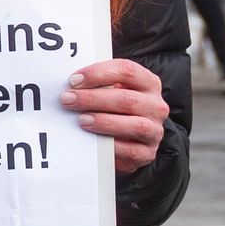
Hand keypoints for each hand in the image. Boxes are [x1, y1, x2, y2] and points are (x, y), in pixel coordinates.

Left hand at [64, 57, 169, 174]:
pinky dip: (111, 146)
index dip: (98, 73)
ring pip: (134, 125)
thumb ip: (99, 84)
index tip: (74, 80)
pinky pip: (130, 151)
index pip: (127, 71)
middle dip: (93, 98)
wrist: (129, 142)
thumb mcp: (113, 91)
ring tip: (81, 120)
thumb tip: (71, 83)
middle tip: (68, 99)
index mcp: (149, 83)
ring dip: (104, 122)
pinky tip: (94, 142)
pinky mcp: (147, 154)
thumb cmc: (116, 110)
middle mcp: (156, 106)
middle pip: (127, 99)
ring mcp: (154, 131)